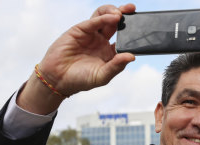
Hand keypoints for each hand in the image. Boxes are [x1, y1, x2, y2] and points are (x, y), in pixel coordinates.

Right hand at [18, 3, 135, 113]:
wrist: (58, 80)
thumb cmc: (80, 80)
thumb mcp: (102, 76)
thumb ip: (117, 66)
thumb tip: (132, 56)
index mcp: (109, 52)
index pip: (124, 38)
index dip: (132, 32)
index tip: (141, 28)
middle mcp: (101, 41)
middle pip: (116, 23)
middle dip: (125, 15)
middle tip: (133, 10)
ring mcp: (91, 34)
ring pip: (104, 16)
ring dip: (114, 12)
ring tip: (121, 13)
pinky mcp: (79, 30)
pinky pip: (93, 21)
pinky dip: (103, 17)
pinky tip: (112, 18)